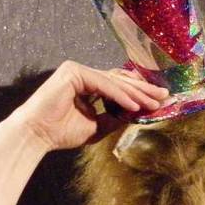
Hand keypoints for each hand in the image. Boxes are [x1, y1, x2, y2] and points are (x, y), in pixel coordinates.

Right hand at [7, 61, 168, 151]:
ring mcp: (78, 70)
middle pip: (120, 81)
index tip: (161, 101)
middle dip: (144, 90)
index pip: (120, 86)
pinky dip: (120, 96)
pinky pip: (103, 84)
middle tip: (166, 96)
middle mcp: (84, 74)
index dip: (141, 93)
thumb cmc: (63, 132)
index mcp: (89, 85)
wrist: (39, 134)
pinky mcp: (73, 72)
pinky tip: (135, 106)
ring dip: (136, 94)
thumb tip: (139, 113)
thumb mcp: (99, 126)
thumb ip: (117, 117)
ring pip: (114, 82)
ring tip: (154, 104)